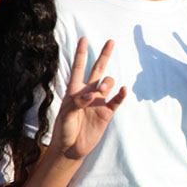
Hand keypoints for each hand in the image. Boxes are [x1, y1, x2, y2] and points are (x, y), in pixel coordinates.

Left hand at [51, 38, 126, 159]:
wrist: (71, 148)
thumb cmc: (64, 130)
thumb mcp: (65, 115)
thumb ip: (77, 102)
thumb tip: (92, 95)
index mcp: (75, 90)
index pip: (78, 68)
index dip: (81, 54)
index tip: (84, 39)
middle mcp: (88, 92)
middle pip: (97, 70)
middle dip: (104, 55)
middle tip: (110, 41)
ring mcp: (99, 102)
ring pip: (107, 84)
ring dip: (107, 83)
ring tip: (102, 91)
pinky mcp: (107, 112)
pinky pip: (116, 100)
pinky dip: (120, 94)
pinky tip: (122, 89)